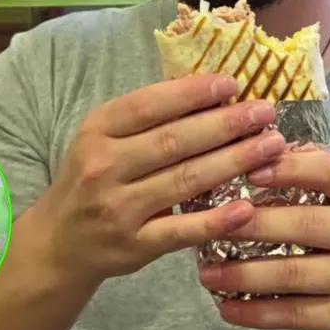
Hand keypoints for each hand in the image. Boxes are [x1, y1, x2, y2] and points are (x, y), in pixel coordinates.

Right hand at [26, 74, 288, 286]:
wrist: (59, 243)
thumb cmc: (94, 178)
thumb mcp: (105, 138)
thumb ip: (148, 117)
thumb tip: (212, 91)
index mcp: (97, 130)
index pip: (149, 105)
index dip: (194, 93)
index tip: (233, 83)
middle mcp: (104, 167)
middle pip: (175, 141)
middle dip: (226, 124)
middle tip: (265, 112)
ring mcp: (118, 209)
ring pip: (185, 180)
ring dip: (234, 161)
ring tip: (271, 145)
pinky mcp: (133, 246)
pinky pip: (181, 231)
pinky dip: (215, 220)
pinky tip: (247, 207)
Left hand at [199, 151, 329, 329]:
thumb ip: (316, 170)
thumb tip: (262, 150)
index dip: (288, 169)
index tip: (248, 171)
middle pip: (303, 225)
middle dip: (249, 225)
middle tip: (210, 225)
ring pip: (291, 273)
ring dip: (241, 273)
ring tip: (206, 271)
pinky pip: (293, 313)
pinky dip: (254, 312)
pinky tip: (226, 305)